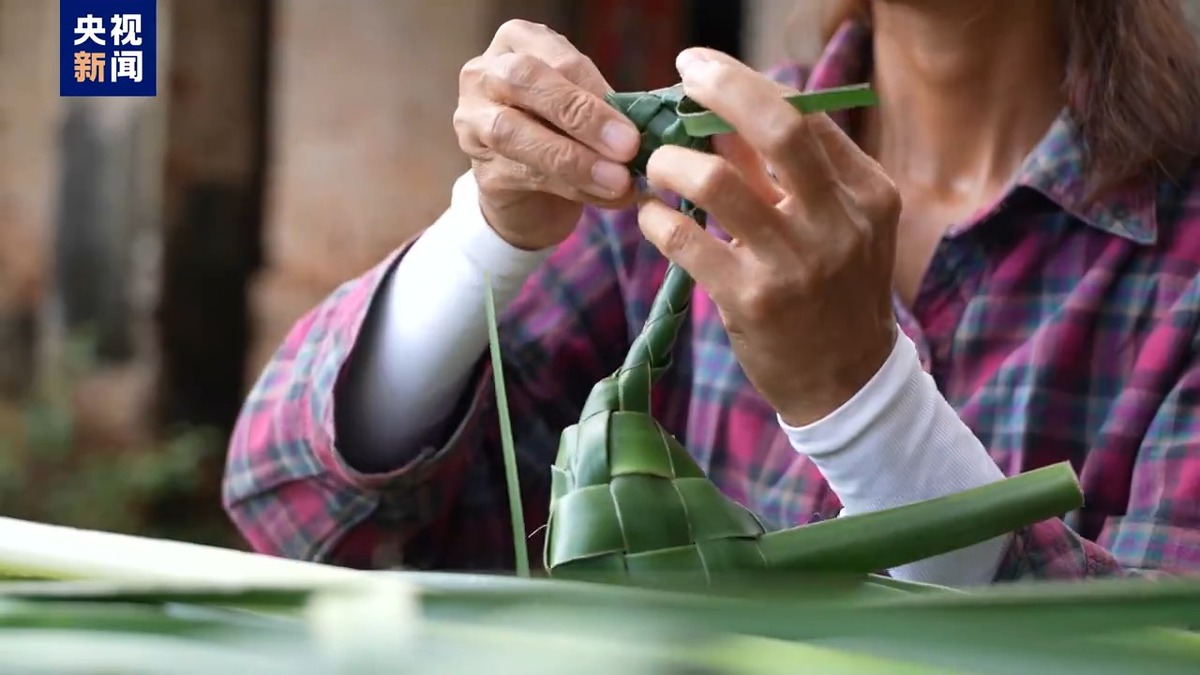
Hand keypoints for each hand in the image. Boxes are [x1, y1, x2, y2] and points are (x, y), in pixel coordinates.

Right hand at [454, 20, 641, 250]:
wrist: (530, 196)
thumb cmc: (561, 134)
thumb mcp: (582, 107)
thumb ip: (603, 106)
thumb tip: (645, 125)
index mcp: (517, 43)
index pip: (557, 58)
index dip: (597, 91)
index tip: (636, 124)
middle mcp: (484, 75)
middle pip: (525, 81)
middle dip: (580, 115)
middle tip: (627, 146)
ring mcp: (473, 122)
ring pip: (516, 133)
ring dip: (575, 159)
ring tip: (617, 180)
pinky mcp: (481, 170)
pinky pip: (525, 176)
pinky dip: (573, 189)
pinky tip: (606, 198)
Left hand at [637, 48, 900, 425]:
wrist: (844, 381)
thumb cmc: (833, 292)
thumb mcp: (835, 226)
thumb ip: (786, 175)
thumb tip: (724, 118)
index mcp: (867, 194)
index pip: (805, 115)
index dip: (747, 83)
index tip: (705, 69)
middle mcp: (839, 223)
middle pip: (779, 128)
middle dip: (722, 89)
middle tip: (684, 75)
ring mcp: (795, 264)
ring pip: (717, 182)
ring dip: (672, 162)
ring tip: (656, 165)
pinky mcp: (752, 302)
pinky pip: (687, 241)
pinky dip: (657, 219)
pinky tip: (651, 215)